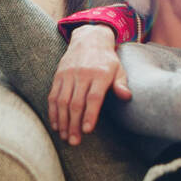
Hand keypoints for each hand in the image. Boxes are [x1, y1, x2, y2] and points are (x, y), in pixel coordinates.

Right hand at [47, 24, 131, 144]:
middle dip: (74, 124)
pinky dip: (53, 111)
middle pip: (76, 103)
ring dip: (62, 121)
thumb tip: (126, 96)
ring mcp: (68, 75)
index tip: (87, 131)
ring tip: (64, 137)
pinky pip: (53, 96)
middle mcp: (82, 74)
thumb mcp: (118, 69)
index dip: (89, 115)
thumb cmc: (107, 60)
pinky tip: (56, 125)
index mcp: (100, 74)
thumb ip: (121, 84)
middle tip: (74, 142)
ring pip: (62, 101)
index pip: (93, 97)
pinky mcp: (58, 76)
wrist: (89, 38)